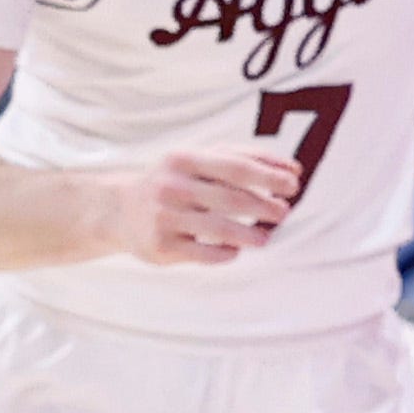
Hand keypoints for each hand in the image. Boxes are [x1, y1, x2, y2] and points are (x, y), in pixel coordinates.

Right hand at [99, 143, 299, 266]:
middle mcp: (172, 186)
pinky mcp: (161, 246)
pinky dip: (224, 253)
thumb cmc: (174, 182)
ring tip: (266, 238)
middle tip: (284, 213)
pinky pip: (202, 253)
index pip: (236, 167)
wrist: (120, 210)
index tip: (293, 185)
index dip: (269, 176)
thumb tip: (292, 169)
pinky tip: (235, 251)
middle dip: (264, 206)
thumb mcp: (200, 160)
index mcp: (185, 159)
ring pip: (219, 229)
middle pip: (231, 198)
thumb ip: (244, 158)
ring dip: (249, 234)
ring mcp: (165, 217)